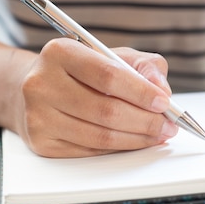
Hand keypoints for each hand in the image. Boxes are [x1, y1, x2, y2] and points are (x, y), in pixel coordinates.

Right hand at [16, 39, 178, 156]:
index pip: (108, 75)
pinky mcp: (41, 142)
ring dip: (136, 139)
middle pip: (105, 110)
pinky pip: (90, 151)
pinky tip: (134, 142)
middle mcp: (42, 83)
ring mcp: (38, 115)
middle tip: (168, 126)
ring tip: (157, 135)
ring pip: (99, 136)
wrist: (36, 90)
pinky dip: (118, 149)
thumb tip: (162, 89)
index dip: (141, 92)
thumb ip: (143, 66)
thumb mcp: (112, 56)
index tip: (164, 103)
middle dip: (145, 121)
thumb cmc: (81, 72)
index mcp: (60, 52)